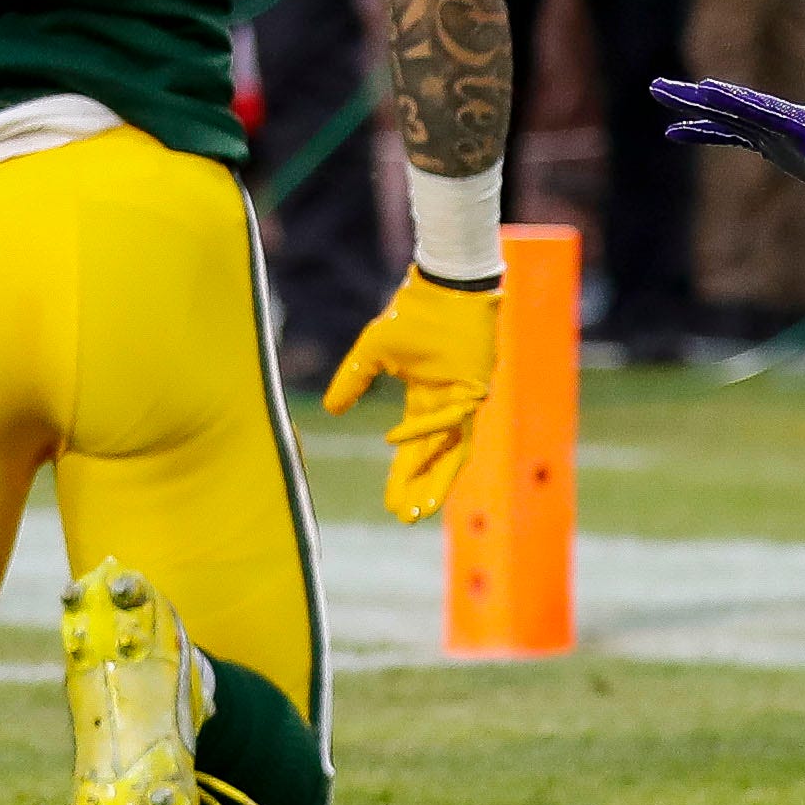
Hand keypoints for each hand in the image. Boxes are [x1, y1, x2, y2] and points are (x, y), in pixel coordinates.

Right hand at [324, 268, 501, 522]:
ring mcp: (464, 399)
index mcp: (425, 401)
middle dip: (421, 488)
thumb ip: (352, 381)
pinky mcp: (474, 387)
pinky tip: (395, 439)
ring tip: (421, 506)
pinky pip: (449, 417)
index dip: (404, 476)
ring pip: (454, 449)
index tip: (392, 505)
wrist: (443, 288)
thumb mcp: (372, 352)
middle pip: (437, 458)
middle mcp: (447, 406)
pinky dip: (423, 428)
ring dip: (436, 478)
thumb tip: (329, 410)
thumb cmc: (412, 314)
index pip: (415, 450)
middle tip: (406, 517)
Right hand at [652, 76, 804, 223]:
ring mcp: (785, 132)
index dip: (733, 102)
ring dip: (697, 110)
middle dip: (696, 98)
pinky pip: (738, 134)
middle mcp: (791, 123)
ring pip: (732, 116)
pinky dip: (711, 131)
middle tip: (656, 86)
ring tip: (659, 99)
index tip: (702, 89)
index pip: (763, 111)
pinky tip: (682, 133)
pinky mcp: (783, 145)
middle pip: (736, 106)